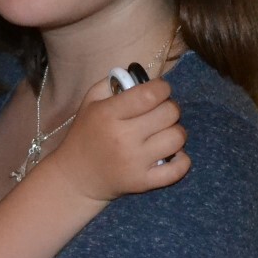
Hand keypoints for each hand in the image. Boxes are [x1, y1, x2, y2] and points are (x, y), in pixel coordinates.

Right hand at [47, 78, 187, 200]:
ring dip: (175, 132)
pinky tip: (170, 154)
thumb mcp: (90, 102)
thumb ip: (112, 82)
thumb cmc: (86, 134)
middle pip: (169, 113)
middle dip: (169, 108)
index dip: (162, 88)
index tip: (159, 91)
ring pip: (177, 138)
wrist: (76, 178)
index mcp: (108, 114)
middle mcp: (122, 138)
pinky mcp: (143, 182)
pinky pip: (179, 169)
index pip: (151, 94)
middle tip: (159, 114)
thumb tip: (139, 74)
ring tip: (162, 134)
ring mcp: (135, 162)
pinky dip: (181, 160)